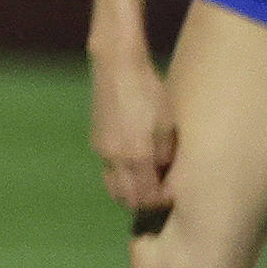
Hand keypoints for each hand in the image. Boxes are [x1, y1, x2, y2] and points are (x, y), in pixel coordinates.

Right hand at [89, 47, 175, 213]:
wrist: (117, 66)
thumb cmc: (149, 92)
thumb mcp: (167, 124)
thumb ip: (166, 154)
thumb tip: (164, 173)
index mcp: (136, 155)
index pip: (146, 195)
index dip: (160, 200)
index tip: (171, 194)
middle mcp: (115, 158)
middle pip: (125, 197)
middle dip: (142, 201)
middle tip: (158, 192)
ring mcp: (102, 149)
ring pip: (113, 184)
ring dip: (128, 190)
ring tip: (144, 180)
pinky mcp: (95, 137)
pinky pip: (108, 168)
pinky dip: (119, 174)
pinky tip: (131, 161)